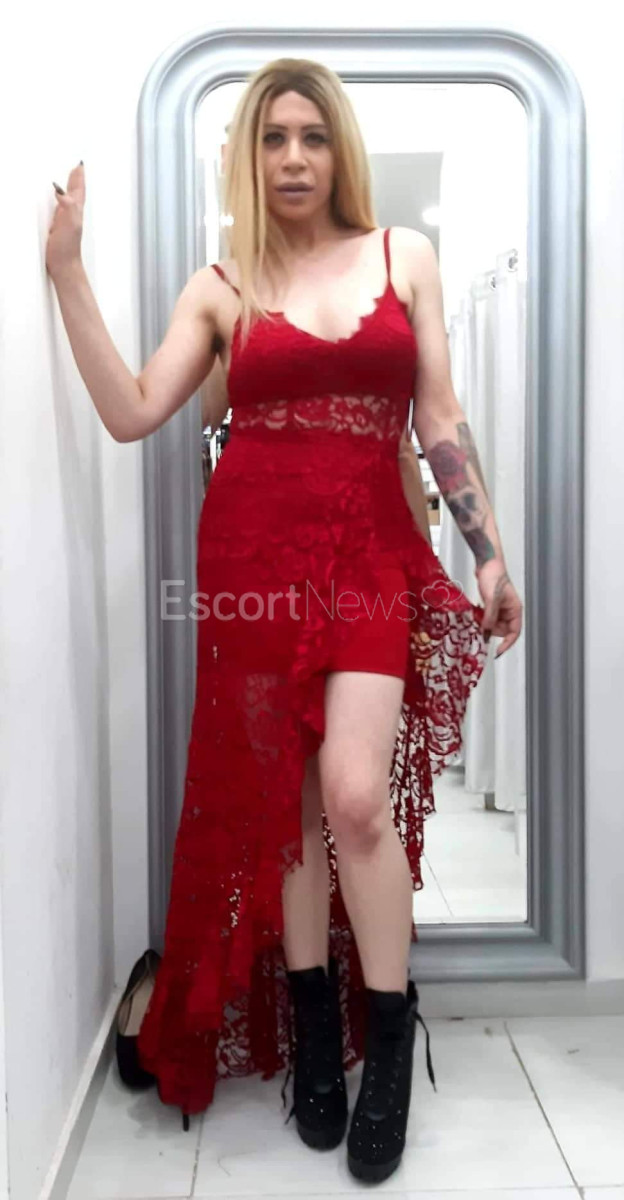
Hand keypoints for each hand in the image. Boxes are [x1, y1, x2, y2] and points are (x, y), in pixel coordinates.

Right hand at [46, 162, 84, 278]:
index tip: (79, 165)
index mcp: (75, 210)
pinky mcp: (59, 227)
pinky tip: (59, 202)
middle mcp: (72, 213)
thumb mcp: (69, 223)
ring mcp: (66, 220)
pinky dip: (61, 200)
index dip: (78, 178)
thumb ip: (68, 206)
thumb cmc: (67, 247)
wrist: (64, 265)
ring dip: (70, 188)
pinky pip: (61, 208)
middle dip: (75, 179)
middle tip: (77, 168)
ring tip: (70, 179)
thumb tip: (61, 190)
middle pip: (75, 192)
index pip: (78, 190)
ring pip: (69, 199)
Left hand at [475, 559, 522, 658]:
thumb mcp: (492, 598)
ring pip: (493, 624)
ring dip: (484, 623)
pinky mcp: (491, 604)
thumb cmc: (493, 577)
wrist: (486, 562)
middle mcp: (509, 611)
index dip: (507, 643)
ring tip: (477, 616)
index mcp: (515, 610)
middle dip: (491, 630)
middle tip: (479, 627)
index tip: (497, 651)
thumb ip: (490, 616)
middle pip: (501, 630)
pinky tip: (476, 611)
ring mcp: (500, 608)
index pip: (514, 632)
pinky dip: (481, 617)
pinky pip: (487, 617)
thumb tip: (487, 631)